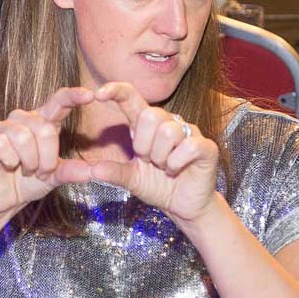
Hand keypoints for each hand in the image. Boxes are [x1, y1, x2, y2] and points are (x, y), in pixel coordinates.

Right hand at [0, 87, 96, 220]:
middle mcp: (21, 119)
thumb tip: (95, 172)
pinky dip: (10, 161)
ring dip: (29, 162)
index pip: (58, 101)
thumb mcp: (55, 177)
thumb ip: (72, 171)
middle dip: (47, 158)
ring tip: (26, 171)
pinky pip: (2, 145)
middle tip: (41, 173)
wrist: (2, 200)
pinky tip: (8, 166)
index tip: (91, 95)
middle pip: (44, 129)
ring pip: (24, 137)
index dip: (73, 96)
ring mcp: (2, 128)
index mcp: (41, 122)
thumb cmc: (28, 182)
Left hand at [79, 83, 220, 225]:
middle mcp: (169, 123)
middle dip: (144, 145)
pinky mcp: (206, 146)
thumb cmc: (159, 187)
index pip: (132, 98)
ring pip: (168, 131)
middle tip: (149, 161)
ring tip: (164, 167)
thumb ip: (114, 172)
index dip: (116, 91)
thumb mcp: (132, 180)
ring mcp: (189, 133)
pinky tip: (176, 170)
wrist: (184, 206)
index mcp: (147, 126)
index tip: (98, 94)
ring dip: (161, 157)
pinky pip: (188, 146)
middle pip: (150, 115)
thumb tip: (92, 170)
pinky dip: (176, 164)